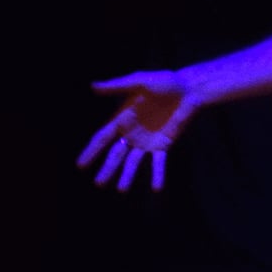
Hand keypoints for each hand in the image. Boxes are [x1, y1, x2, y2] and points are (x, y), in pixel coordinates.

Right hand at [77, 71, 201, 191]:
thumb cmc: (165, 82)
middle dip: (107, 169)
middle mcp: (132, 134)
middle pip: (115, 155)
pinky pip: (158, 163)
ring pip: (133, 163)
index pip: (102, 138)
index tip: (80, 166)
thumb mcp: (141, 82)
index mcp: (122, 119)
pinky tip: (156, 188)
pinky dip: (157, 175)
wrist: (190, 90)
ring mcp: (147, 142)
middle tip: (99, 184)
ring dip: (127, 176)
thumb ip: (119, 86)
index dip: (91, 151)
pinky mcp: (163, 145)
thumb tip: (93, 86)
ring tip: (121, 190)